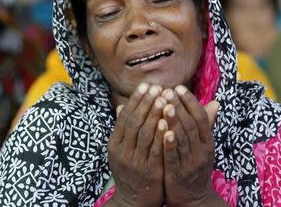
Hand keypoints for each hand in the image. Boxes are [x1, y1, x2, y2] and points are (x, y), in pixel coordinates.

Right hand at [106, 83, 166, 206]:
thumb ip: (123, 129)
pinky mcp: (148, 172)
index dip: (136, 100)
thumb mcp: (121, 150)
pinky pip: (154, 150)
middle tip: (156, 87)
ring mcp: (134, 162)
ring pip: (144, 134)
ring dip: (154, 114)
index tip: (146, 85)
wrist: (133, 201)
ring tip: (163, 98)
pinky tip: (166, 122)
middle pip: (134, 122)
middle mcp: (122, 152)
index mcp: (115, 144)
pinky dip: (160, 135)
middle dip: (146, 103)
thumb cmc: (131, 170)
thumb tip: (120, 106)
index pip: (125, 117)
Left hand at [161, 85, 222, 206]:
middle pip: (191, 125)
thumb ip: (207, 124)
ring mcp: (191, 164)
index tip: (178, 87)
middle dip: (179, 106)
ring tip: (165, 104)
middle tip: (167, 91)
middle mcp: (202, 152)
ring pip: (183, 139)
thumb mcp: (205, 146)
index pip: (201, 117)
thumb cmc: (196, 167)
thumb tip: (215, 102)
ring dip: (174, 120)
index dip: (190, 101)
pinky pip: (174, 157)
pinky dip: (169, 143)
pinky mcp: (179, 175)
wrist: (195, 200)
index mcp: (208, 143)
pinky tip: (163, 131)